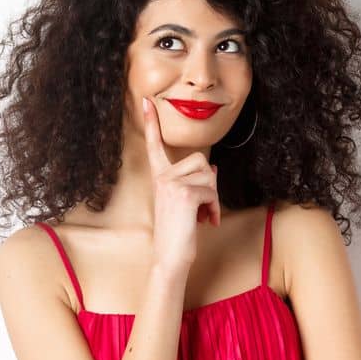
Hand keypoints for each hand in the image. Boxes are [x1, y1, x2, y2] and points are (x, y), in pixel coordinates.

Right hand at [142, 96, 221, 269]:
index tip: (146, 101)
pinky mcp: (183, 194)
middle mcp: (162, 178)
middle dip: (210, 186)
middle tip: (202, 209)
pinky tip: (206, 222)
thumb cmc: (181, 232)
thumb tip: (214, 167)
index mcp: (160, 178)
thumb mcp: (189, 204)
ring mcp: (171, 184)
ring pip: (210, 176)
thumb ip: (197, 182)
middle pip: (203, 162)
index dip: (152, 122)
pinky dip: (214, 209)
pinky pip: (212, 191)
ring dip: (213, 199)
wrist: (171, 258)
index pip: (155, 146)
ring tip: (203, 216)